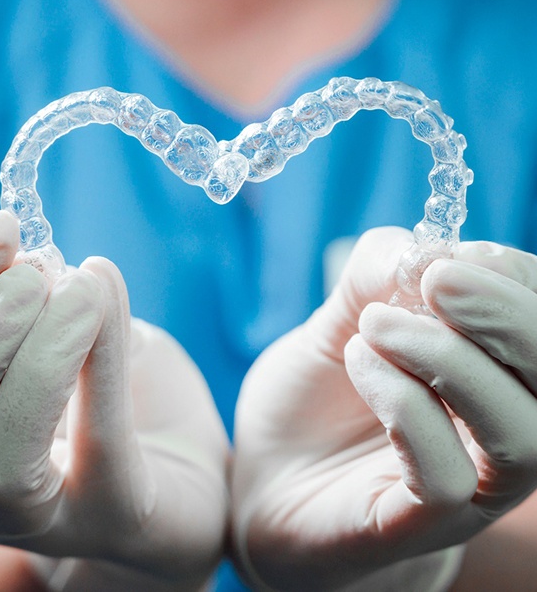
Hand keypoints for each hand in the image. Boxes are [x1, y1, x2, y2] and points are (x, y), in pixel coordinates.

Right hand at [0, 210, 228, 590]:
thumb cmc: (127, 399)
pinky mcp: (108, 514)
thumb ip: (56, 309)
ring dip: (35, 360)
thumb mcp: (85, 337)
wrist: (195, 470)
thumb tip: (45, 259)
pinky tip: (102, 304)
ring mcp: (37, 512)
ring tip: (76, 293)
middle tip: (32, 273)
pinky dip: (97, 369)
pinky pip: (96, 442)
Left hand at [232, 228, 536, 590]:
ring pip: (522, 434)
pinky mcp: (416, 527)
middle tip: (438, 278)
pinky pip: (446, 479)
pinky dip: (404, 404)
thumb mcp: (339, 321)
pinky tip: (359, 362)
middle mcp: (496, 433)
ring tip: (376, 323)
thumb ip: (376, 279)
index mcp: (492, 376)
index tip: (451, 255)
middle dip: (506, 316)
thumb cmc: (314, 398)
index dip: (512, 280)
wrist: (263, 476)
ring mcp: (467, 490)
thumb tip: (420, 248)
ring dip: (449, 358)